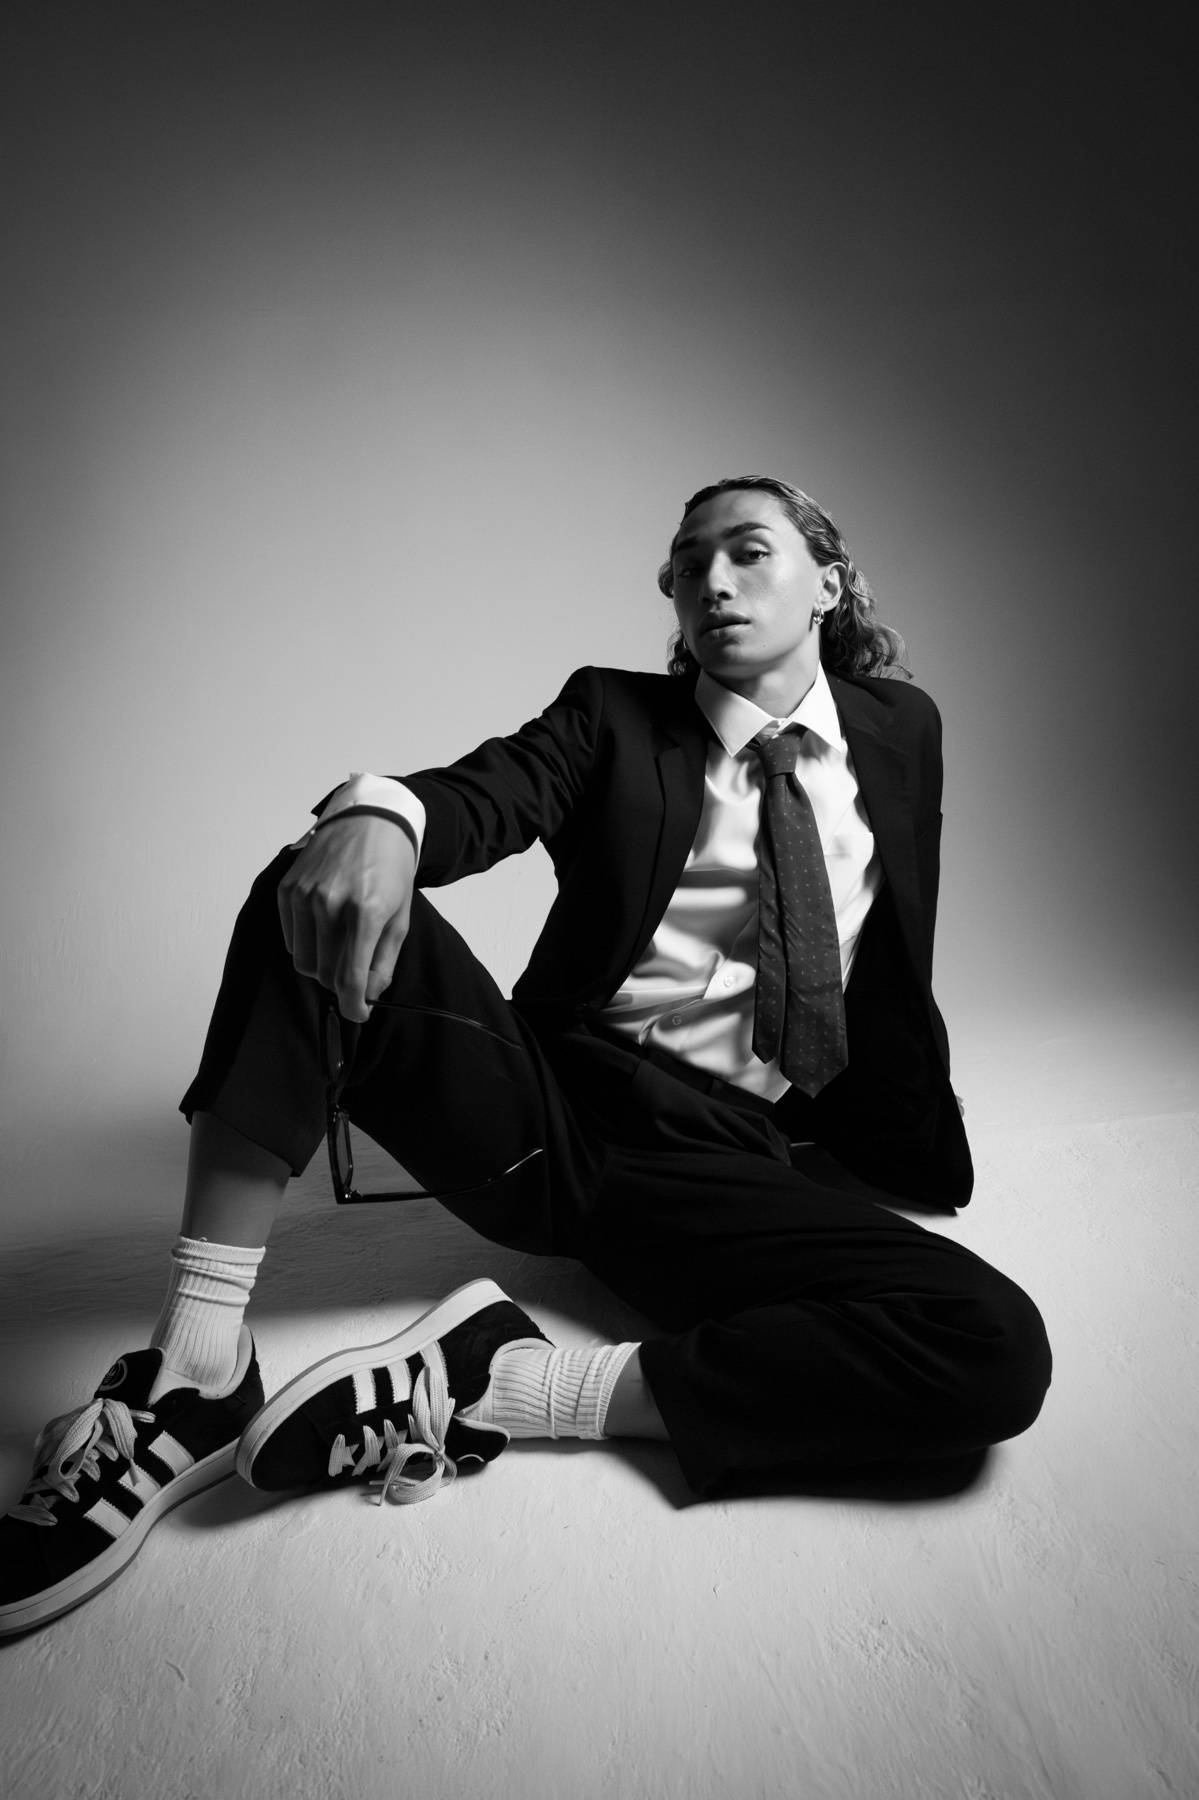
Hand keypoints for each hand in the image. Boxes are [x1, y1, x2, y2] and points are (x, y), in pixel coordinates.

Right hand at [277, 816, 415, 1022]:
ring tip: (340, 944)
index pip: (349, 978)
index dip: (353, 1006)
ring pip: (303, 961)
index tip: (358, 1013)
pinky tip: (324, 927)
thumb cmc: (391, 870)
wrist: (370, 821)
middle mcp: (329, 904)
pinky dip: (307, 944)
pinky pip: (290, 939)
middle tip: (355, 970)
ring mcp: (304, 895)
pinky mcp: (287, 890)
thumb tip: (365, 996)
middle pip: (324, 974)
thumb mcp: (400, 917)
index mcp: (365, 912)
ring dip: (322, 964)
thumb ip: (383, 962)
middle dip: (341, 982)